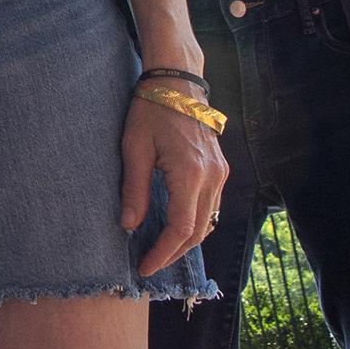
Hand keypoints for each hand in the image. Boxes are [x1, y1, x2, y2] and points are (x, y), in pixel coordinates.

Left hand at [122, 88, 228, 275]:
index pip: (181, 228)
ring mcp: (220, 173)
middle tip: (150, 264)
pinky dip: (196, 223)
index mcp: (191, 173)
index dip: (163, 252)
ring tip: (161, 251)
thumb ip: (134, 189)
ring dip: (186, 240)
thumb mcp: (134, 148)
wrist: (177, 82)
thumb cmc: (150, 110)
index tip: (145, 266)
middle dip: (174, 252)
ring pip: (208, 221)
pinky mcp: (220, 169)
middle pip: (198, 231)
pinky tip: (177, 227)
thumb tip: (128, 225)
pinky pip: (211, 206)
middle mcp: (212, 178)